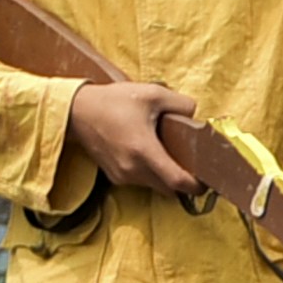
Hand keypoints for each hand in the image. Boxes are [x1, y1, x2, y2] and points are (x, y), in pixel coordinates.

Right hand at [67, 80, 207, 198]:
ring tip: (168, 155)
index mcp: (144, 151)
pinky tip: (149, 155)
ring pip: (156, 186)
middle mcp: (133, 169)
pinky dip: (150, 174)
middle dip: (184, 180)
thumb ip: (180, 103)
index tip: (208, 180)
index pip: (179, 183)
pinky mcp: (114, 177)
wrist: (75, 111)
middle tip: (192, 164)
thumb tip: (195, 114)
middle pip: (170, 188)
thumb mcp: (151, 93)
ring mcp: (122, 176)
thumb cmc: (112, 101)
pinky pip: (141, 182)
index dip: (197, 186)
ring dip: (166, 177)